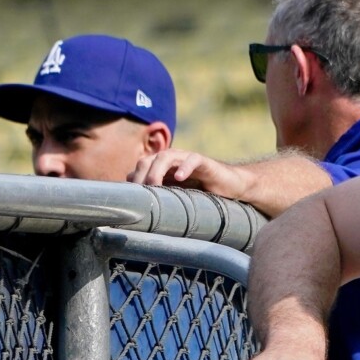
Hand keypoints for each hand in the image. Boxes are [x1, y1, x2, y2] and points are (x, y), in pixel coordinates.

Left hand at [127, 148, 244, 197]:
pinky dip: (185, 167)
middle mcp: (172, 160)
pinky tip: (180, 178)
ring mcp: (187, 159)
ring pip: (166, 156)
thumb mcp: (176, 196)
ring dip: (157, 171)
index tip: (129, 200)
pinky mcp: (205, 162)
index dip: (133, 180)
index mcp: (162, 167)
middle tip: (140, 195)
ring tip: (154, 185)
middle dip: (140, 176)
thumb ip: (158, 195)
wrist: (230, 187)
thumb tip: (135, 203)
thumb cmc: (202, 193)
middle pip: (148, 160)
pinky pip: (193, 159)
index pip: (140, 167)